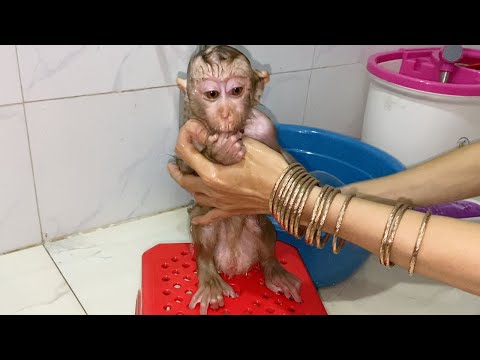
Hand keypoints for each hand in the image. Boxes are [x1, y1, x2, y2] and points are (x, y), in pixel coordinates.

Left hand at [167, 119, 288, 224]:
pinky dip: (200, 216)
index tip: (188, 130)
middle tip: (175, 160)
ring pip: (195, 196)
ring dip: (187, 185)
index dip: (184, 138)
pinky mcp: (230, 212)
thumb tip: (207, 134)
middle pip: (184, 179)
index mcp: (213, 174)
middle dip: (177, 167)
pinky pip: (209, 216)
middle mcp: (211, 191)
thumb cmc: (270, 167)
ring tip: (186, 176)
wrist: (288, 193)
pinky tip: (196, 217)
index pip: (187, 154)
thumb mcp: (247, 147)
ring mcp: (220, 204)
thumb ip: (223, 140)